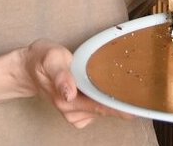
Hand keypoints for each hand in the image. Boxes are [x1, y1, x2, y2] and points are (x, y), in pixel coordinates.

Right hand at [18, 39, 132, 128]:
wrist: (29, 68)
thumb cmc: (42, 59)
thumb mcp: (51, 58)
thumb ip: (60, 75)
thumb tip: (69, 94)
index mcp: (67, 100)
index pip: (100, 107)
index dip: (120, 107)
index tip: (140, 106)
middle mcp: (72, 112)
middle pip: (105, 110)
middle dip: (123, 103)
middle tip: (144, 92)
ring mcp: (75, 114)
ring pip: (103, 111)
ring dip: (115, 101)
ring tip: (128, 86)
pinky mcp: (78, 112)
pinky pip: (98, 110)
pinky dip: (106, 100)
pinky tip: (108, 88)